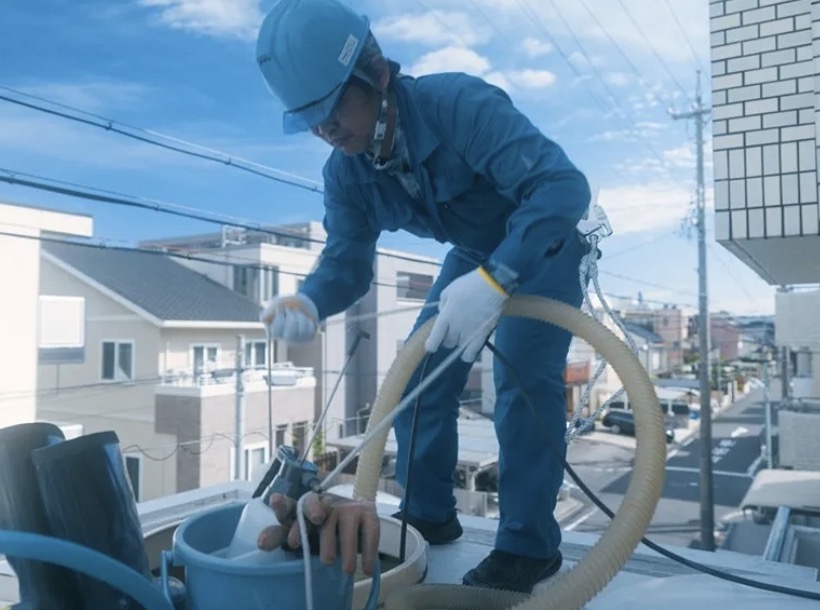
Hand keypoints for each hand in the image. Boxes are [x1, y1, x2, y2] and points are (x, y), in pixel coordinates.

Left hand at [257, 492, 379, 575]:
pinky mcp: (367, 513)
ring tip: (344, 569)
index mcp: (303, 510)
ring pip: (342, 521)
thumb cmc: (320, 533)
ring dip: (345, 546)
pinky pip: (369, 531)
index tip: (276, 500)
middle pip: (315, 502)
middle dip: (313, 510)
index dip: (284, 505)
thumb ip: (280, 537)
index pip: (291, 506)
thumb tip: (261, 543)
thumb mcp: (300, 536)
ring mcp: (346, 507)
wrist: (356, 523)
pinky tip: (367, 567)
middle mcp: (324, 504)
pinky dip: (368, 550)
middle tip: (317, 522)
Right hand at [260, 294, 318, 342]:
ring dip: (301, 317)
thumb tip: (263, 320)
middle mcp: (283, 338)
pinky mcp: (307, 338)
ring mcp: (296, 339)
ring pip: (301, 332)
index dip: (280, 317)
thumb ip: (269, 311)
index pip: (276, 331)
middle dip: (292, 318)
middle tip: (291, 310)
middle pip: (290, 335)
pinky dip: (309, 321)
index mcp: (273, 331)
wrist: (303, 300)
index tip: (281, 307)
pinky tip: (306, 318)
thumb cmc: (287, 302)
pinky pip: (310, 331)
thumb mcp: (277, 303)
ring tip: (298, 313)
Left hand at [425, 267, 507, 361]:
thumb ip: (442, 304)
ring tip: (462, 335)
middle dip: (447, 338)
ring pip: (459, 347)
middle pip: (447, 343)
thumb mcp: (449, 290)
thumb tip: (442, 312)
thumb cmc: (469, 285)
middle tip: (451, 331)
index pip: (435, 338)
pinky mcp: (482, 335)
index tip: (431, 346)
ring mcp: (470, 332)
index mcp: (446, 316)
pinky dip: (467, 355)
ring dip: (458, 342)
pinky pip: (472, 353)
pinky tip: (466, 353)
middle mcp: (456, 327)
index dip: (431, 345)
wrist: (492, 285)